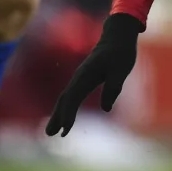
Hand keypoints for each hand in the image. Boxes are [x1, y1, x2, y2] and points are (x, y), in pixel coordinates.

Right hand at [45, 13, 142, 136]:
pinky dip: (67, 107)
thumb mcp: (121, 69)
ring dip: (59, 114)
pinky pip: (73, 95)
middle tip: (50, 134)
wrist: (118, 35)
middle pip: (65, 99)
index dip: (68, 114)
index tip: (65, 129)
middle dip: (57, 116)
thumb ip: (113, 87)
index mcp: (86, 74)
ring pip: (67, 98)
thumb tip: (106, 108)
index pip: (74, 97)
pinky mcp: (85, 79)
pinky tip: (65, 117)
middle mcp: (80, 77)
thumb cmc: (121, 52)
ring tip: (51, 132)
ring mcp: (81, 78)